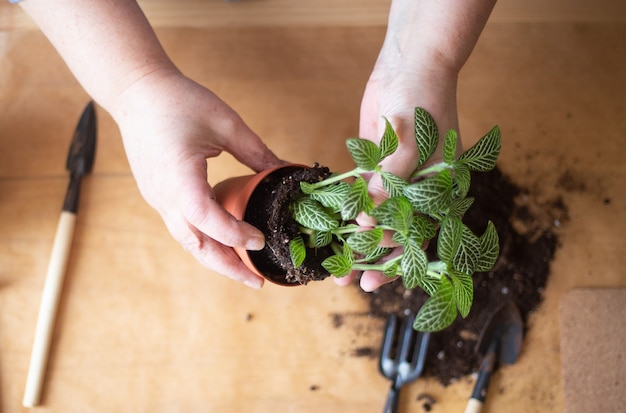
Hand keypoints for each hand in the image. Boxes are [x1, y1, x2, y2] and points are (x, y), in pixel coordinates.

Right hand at [112, 69, 282, 287]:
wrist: (135, 91)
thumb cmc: (177, 100)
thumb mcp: (225, 122)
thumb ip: (256, 151)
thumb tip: (284, 170)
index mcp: (178, 177)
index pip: (208, 219)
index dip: (235, 235)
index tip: (261, 241)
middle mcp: (163, 195)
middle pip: (195, 244)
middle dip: (226, 267)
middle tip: (256, 282)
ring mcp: (157, 197)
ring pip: (187, 240)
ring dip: (215, 258)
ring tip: (243, 270)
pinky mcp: (157, 194)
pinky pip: (182, 226)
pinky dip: (204, 239)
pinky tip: (224, 241)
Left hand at [334, 58, 461, 291]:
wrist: (411, 62)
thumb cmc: (423, 100)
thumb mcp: (411, 142)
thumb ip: (391, 182)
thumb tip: (371, 220)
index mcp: (438, 191)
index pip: (416, 237)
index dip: (394, 261)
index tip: (370, 279)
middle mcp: (418, 189)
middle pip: (394, 233)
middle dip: (370, 258)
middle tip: (345, 280)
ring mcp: (395, 178)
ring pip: (375, 218)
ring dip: (355, 239)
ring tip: (333, 261)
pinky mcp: (375, 163)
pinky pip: (360, 193)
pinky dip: (347, 210)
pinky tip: (330, 227)